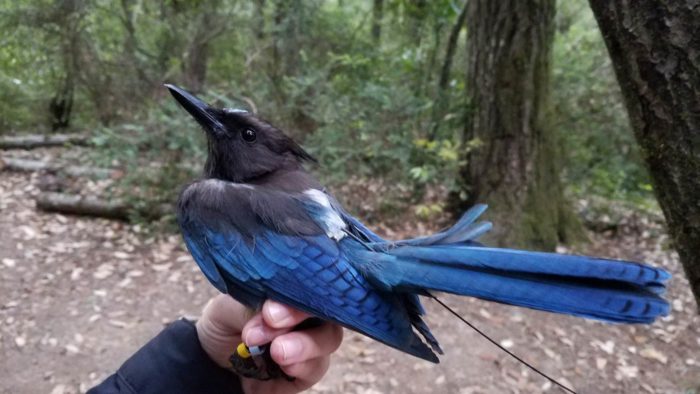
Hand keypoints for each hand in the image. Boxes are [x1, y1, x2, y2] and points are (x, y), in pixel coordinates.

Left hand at [196, 294, 342, 393]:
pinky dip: (303, 364)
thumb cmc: (226, 323)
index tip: (271, 306)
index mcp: (293, 289)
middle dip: (300, 314)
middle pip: (328, 307)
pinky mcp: (308, 370)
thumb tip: (273, 310)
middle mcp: (309, 313)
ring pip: (330, 337)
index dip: (299, 288)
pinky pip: (318, 366)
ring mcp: (311, 341)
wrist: (212, 362)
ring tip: (276, 350)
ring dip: (304, 343)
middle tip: (271, 319)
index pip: (310, 281)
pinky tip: (282, 364)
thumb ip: (252, 305)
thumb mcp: (229, 307)